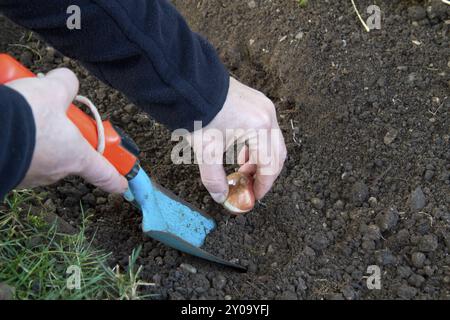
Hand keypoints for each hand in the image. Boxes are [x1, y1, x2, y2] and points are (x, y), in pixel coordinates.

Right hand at [6, 68, 127, 192]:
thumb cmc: (25, 118)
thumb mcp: (51, 90)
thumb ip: (66, 84)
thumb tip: (66, 82)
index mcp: (77, 157)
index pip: (105, 174)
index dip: (116, 179)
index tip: (123, 185)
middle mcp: (56, 171)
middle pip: (70, 153)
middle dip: (64, 133)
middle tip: (51, 110)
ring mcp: (30, 176)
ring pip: (43, 151)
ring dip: (37, 133)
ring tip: (22, 111)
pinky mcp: (9, 173)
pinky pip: (20, 153)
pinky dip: (16, 138)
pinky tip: (6, 120)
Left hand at [189, 77, 286, 202]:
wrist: (189, 83)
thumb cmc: (199, 113)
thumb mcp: (206, 151)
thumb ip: (214, 178)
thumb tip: (221, 196)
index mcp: (260, 129)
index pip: (270, 166)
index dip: (263, 185)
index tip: (254, 196)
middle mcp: (268, 116)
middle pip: (277, 154)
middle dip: (265, 174)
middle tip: (250, 186)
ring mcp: (264, 106)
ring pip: (272, 142)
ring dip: (261, 159)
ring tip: (242, 170)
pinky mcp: (256, 102)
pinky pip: (265, 128)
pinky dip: (257, 145)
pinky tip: (241, 152)